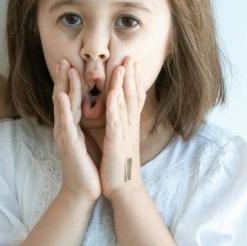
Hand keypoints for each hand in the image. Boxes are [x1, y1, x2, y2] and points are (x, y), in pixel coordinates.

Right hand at [52, 59, 101, 202]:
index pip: (70, 99)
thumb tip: (88, 111)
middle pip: (63, 97)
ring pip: (63, 106)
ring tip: (65, 69)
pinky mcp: (68, 144)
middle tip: (64, 58)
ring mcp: (64, 135)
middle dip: (63, 78)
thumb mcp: (88, 140)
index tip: (72, 63)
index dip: (70, 81)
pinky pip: (66, 124)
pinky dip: (64, 109)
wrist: (84, 191)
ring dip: (63, 86)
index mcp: (72, 126)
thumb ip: (85, 125)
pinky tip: (63, 97)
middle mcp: (65, 128)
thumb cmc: (88, 166)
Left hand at [100, 56, 146, 200]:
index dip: (132, 81)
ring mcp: (124, 134)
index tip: (132, 63)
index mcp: (127, 126)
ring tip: (123, 66)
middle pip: (131, 96)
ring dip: (124, 84)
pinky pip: (115, 121)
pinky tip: (114, 93)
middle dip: (131, 76)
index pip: (131, 99)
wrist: (124, 189)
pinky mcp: (116, 143)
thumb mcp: (121, 142)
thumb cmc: (119, 166)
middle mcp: (129, 127)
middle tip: (131, 56)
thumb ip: (121, 126)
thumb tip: (122, 115)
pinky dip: (115, 106)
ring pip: (125, 105)